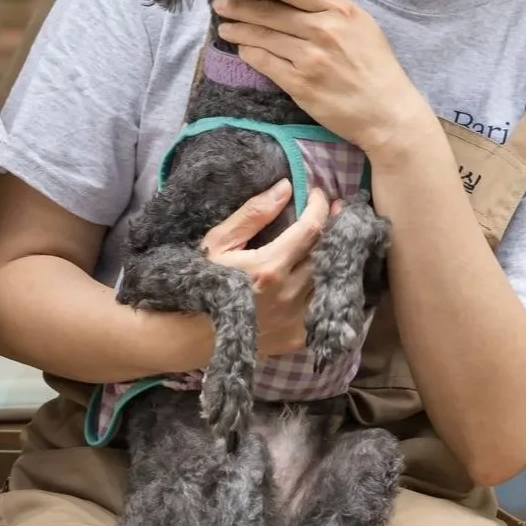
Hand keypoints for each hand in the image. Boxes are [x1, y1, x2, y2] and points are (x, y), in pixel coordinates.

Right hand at [200, 179, 329, 356]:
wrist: (190, 336)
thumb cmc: (202, 283)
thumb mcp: (218, 243)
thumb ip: (253, 215)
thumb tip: (286, 188)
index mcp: (269, 268)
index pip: (311, 229)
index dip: (321, 207)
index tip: (319, 195)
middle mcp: (289, 294)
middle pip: (327, 254)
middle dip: (334, 228)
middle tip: (334, 212)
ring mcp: (295, 319)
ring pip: (330, 281)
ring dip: (333, 257)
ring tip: (332, 240)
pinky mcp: (297, 337)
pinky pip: (323, 307)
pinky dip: (326, 288)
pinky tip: (322, 275)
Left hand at [214, 0, 433, 158]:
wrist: (387, 113)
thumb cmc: (377, 69)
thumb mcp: (363, 27)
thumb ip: (332, 11)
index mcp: (341, 11)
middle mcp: (324, 30)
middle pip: (271, 12)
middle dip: (241, 7)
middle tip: (222, 4)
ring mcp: (310, 58)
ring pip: (263, 37)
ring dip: (239, 31)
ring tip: (225, 28)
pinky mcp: (300, 84)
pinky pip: (265, 63)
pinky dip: (250, 55)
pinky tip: (243, 51)